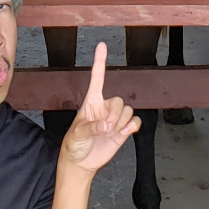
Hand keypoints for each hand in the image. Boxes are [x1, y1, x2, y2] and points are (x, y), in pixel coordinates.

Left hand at [60, 43, 139, 174]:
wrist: (81, 163)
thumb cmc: (73, 145)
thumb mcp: (76, 135)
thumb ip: (90, 128)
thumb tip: (105, 125)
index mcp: (91, 103)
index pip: (97, 78)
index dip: (100, 61)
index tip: (102, 46)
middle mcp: (104, 108)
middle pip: (119, 100)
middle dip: (115, 115)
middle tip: (106, 128)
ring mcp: (114, 119)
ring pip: (128, 110)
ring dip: (122, 122)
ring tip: (111, 133)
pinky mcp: (122, 131)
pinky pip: (135, 121)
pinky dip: (132, 126)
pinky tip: (123, 133)